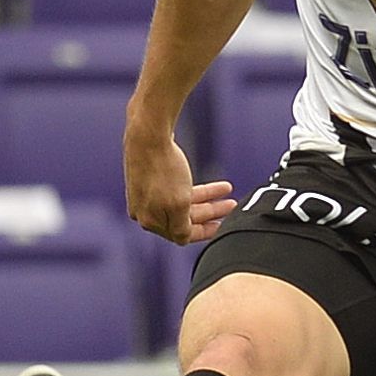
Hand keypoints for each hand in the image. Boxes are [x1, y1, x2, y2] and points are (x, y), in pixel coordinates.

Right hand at [125, 125, 233, 244]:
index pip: (182, 235)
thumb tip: (184, 240)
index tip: (223, 226)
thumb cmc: (163, 170)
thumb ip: (183, 228)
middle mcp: (144, 211)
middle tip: (230, 205)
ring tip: (226, 189)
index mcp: (149, 221)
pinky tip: (208, 182)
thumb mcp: (178, 205)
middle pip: (183, 218)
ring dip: (206, 197)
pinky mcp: (148, 178)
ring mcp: (145, 194)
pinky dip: (193, 188)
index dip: (205, 231)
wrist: (147, 135)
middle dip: (209, 212)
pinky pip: (175, 189)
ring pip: (181, 201)